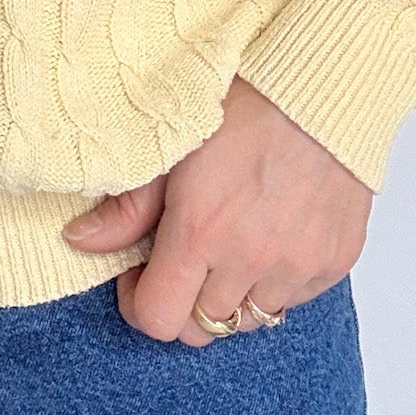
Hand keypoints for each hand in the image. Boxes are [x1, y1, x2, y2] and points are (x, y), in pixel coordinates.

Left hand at [63, 74, 372, 345]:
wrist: (323, 84)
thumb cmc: (245, 103)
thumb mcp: (172, 146)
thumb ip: (127, 206)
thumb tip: (81, 240)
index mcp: (201, 233)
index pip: (158, 320)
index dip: (139, 302)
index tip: (140, 272)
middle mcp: (252, 259)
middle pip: (202, 329)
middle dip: (182, 302)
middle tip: (182, 259)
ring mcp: (298, 265)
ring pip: (250, 319)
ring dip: (230, 294)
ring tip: (228, 245)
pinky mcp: (334, 261)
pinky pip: (295, 299)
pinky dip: (275, 282)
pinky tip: (268, 237)